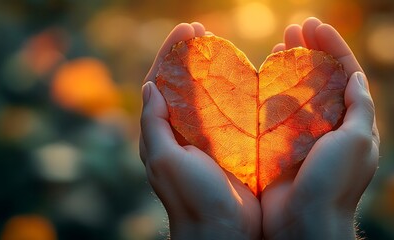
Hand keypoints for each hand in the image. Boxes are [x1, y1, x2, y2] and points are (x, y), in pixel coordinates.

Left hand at [139, 23, 260, 239]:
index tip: (186, 31)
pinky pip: (231, 112)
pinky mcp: (231, 144)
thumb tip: (149, 87)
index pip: (161, 83)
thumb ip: (155, 126)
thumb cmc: (192, 198)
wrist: (223, 230)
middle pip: (183, 84)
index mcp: (164, 132)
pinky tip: (244, 76)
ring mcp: (208, 137)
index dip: (170, 55)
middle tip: (201, 31)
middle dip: (189, 55)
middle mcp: (183, 132)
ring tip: (219, 45)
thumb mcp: (165, 161)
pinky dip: (234, 92)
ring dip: (210, 68)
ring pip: (207, 94)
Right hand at [261, 17, 379, 239]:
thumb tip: (357, 76)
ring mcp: (303, 134)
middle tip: (295, 28)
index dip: (333, 48)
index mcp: (352, 122)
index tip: (316, 27)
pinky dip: (271, 91)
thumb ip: (359, 107)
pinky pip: (275, 111)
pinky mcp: (280, 143)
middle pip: (320, 78)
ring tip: (279, 44)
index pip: (346, 75)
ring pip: (296, 91)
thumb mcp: (358, 141)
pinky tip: (263, 75)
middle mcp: (328, 125)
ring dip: (289, 66)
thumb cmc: (334, 182)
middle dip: (310, 51)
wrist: (303, 221)